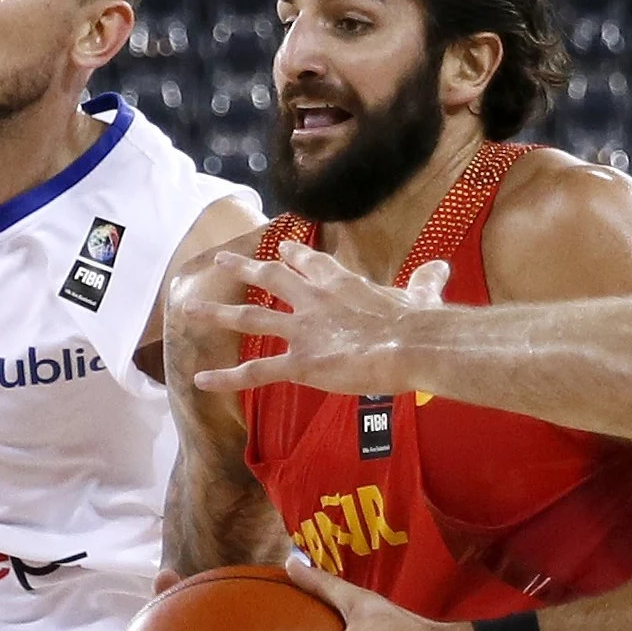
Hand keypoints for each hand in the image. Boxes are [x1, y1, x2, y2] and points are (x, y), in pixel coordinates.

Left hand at [180, 241, 449, 397]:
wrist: (411, 344)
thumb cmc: (421, 323)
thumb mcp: (423, 294)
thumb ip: (426, 281)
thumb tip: (442, 267)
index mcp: (343, 284)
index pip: (312, 265)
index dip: (294, 258)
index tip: (280, 251)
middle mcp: (315, 301)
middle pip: (271, 280)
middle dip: (243, 270)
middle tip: (221, 262)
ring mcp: (303, 332)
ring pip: (250, 319)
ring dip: (217, 314)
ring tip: (189, 310)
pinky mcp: (300, 364)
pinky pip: (256, 373)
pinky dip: (226, 378)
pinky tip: (201, 380)